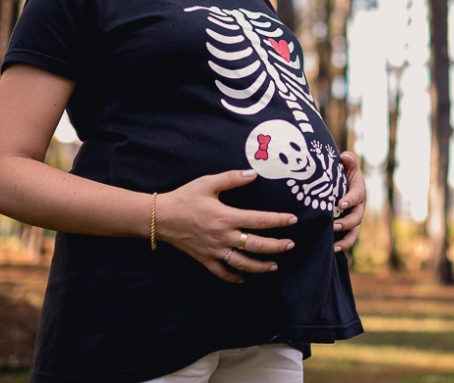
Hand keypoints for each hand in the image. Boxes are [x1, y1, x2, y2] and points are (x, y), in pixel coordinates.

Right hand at [157, 169, 296, 283]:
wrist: (160, 218)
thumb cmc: (185, 198)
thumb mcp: (208, 183)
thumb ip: (232, 178)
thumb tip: (253, 173)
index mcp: (226, 217)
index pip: (259, 220)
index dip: (278, 220)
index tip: (293, 220)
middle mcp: (223, 237)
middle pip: (256, 245)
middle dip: (276, 246)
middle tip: (291, 244)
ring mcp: (214, 251)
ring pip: (242, 264)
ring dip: (261, 266)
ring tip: (274, 265)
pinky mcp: (204, 259)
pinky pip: (222, 273)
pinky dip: (234, 278)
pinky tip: (244, 279)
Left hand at [333, 151, 364, 252]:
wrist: (338, 185)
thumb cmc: (341, 174)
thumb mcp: (346, 166)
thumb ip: (348, 161)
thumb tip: (345, 156)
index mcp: (359, 191)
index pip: (357, 196)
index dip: (350, 200)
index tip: (340, 203)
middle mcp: (359, 207)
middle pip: (356, 217)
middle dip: (346, 222)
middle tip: (334, 225)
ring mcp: (354, 219)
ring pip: (353, 232)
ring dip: (345, 239)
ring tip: (333, 245)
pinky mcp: (347, 229)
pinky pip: (347, 240)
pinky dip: (342, 246)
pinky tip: (331, 251)